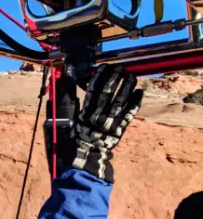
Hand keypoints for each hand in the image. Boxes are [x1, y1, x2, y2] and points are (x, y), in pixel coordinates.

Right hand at [72, 64, 142, 182]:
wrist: (91, 151)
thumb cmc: (83, 133)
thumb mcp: (79, 117)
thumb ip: (85, 102)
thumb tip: (90, 84)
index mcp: (86, 111)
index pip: (93, 89)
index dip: (100, 76)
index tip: (106, 67)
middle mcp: (98, 115)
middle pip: (109, 91)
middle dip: (115, 77)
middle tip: (121, 68)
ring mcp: (111, 121)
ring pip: (121, 99)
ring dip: (127, 86)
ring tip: (131, 76)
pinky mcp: (121, 127)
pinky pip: (130, 112)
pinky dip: (136, 101)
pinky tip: (139, 91)